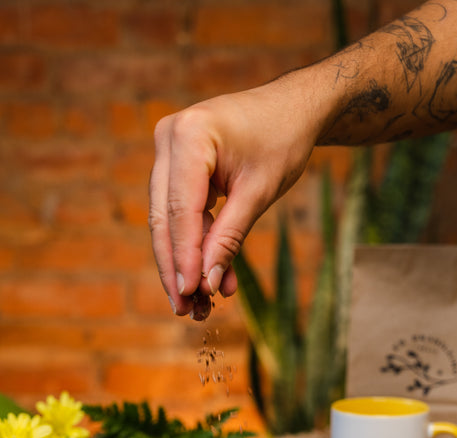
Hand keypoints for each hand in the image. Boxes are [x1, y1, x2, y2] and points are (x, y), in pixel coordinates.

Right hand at [149, 75, 320, 316]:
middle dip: (176, 267)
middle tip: (185, 309)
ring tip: (200, 304)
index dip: (184, 257)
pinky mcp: (175, 163)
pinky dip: (197, 244)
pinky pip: (180, 212)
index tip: (190, 294)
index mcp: (190, 136)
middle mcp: (169, 138)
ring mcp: (168, 149)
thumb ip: (229, 238)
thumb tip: (207, 284)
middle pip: (164, 218)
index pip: (180, 210)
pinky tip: (212, 277)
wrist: (292, 108)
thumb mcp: (259, 193)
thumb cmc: (282, 141)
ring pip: (168, 220)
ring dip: (186, 262)